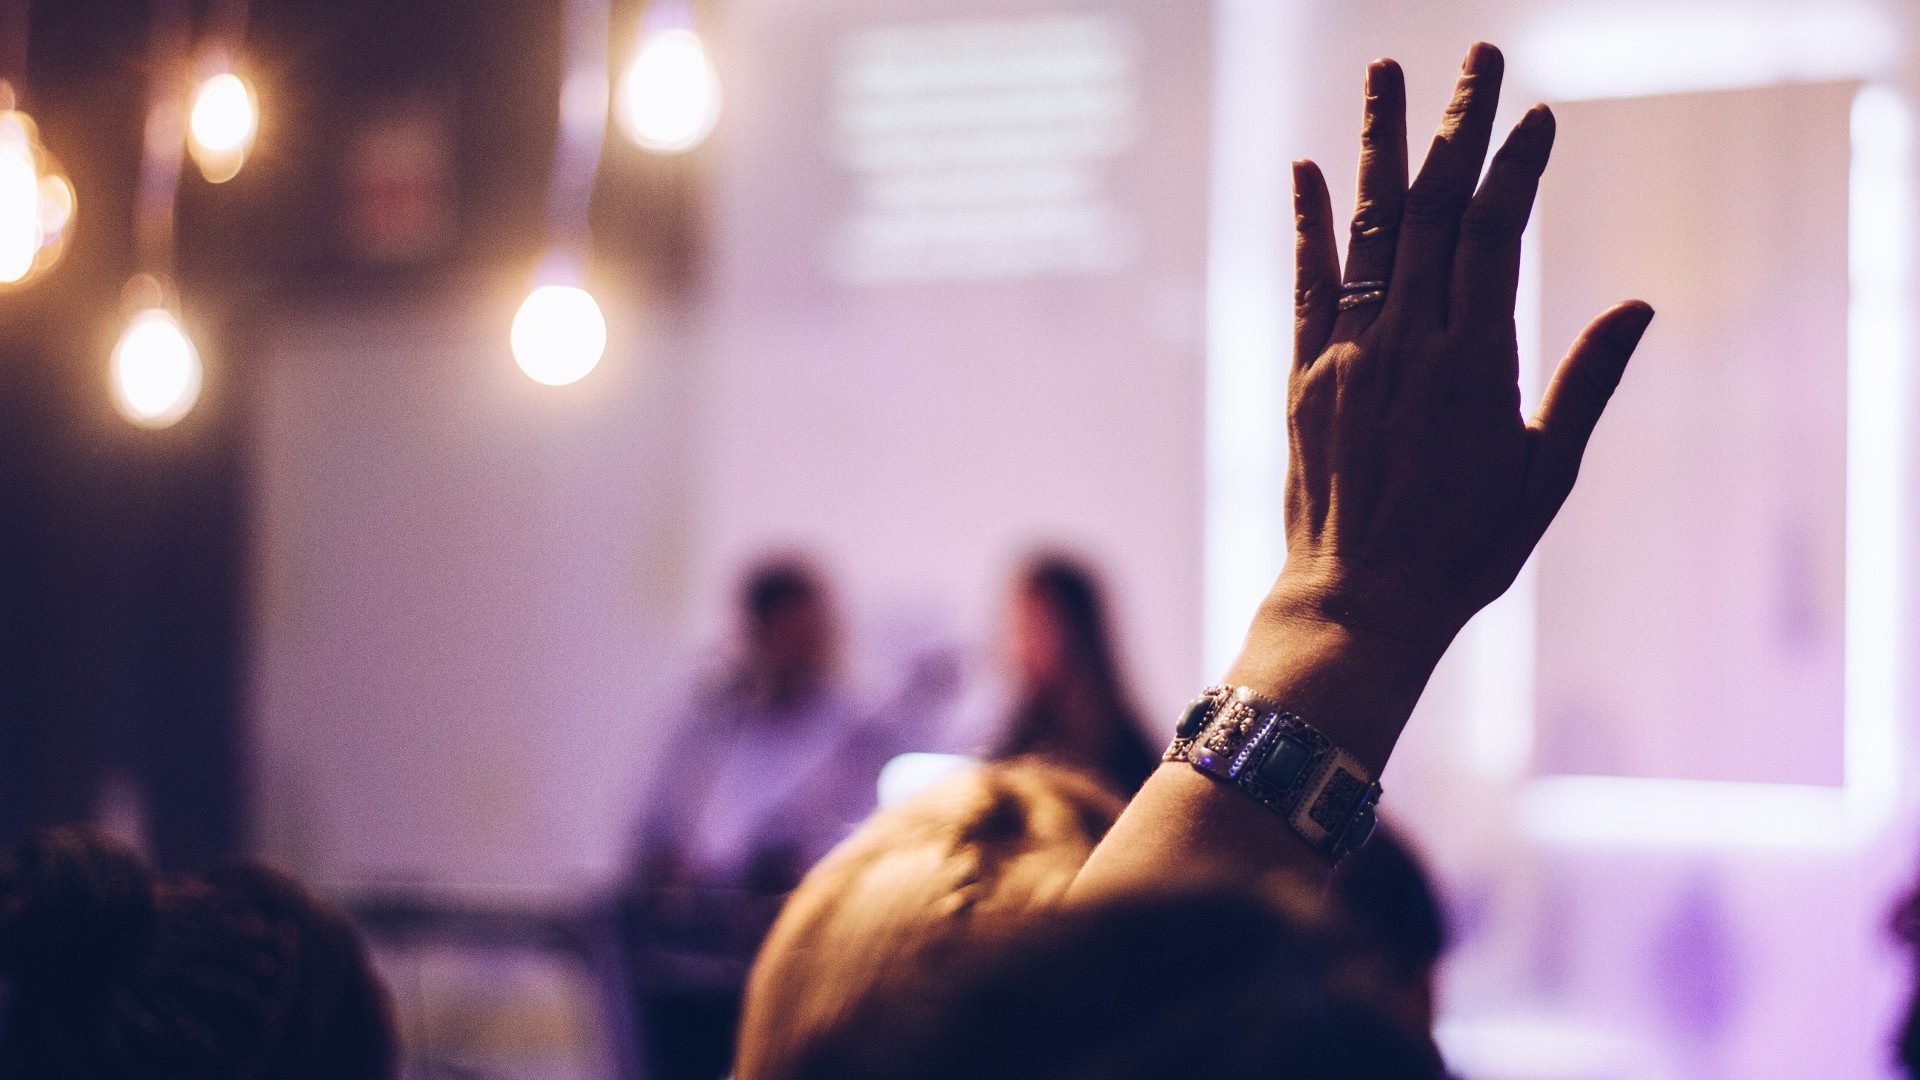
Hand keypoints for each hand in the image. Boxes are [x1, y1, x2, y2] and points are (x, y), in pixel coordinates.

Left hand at [1266, 43, 1653, 653]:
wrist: (1360, 603)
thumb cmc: (1464, 550)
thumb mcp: (1545, 474)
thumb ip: (1585, 383)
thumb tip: (1637, 306)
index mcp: (1474, 363)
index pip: (1497, 235)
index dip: (1515, 167)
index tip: (1536, 117)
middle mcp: (1407, 344)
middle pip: (1434, 210)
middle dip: (1457, 126)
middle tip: (1475, 55)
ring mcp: (1348, 355)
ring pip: (1368, 229)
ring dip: (1379, 145)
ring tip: (1386, 73)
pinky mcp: (1304, 377)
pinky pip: (1306, 284)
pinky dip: (1310, 224)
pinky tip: (1306, 169)